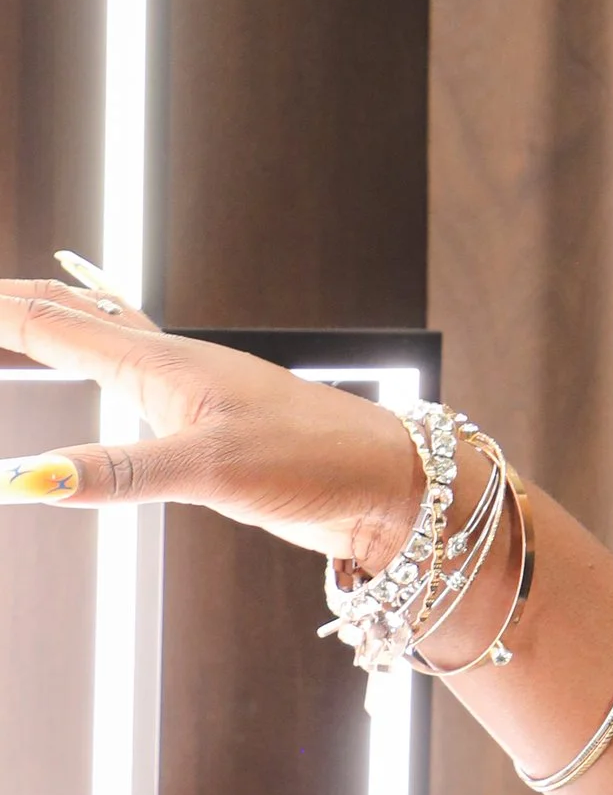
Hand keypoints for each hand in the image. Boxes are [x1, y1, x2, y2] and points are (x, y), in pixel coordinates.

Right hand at [0, 278, 421, 573]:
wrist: (391, 486)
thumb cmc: (318, 461)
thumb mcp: (210, 468)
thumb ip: (119, 472)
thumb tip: (26, 480)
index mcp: (164, 365)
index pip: (57, 325)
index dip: (2, 313)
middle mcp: (174, 372)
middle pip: (79, 321)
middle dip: (20, 307)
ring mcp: (194, 400)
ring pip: (108, 348)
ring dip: (57, 331)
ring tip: (20, 321)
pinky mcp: (212, 434)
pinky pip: (135, 390)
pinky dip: (100, 373)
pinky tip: (109, 380)